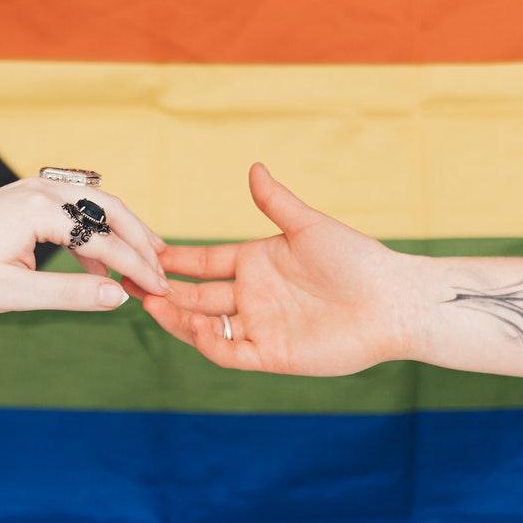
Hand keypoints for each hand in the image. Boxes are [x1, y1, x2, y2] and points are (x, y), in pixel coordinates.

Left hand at [0, 177, 170, 313]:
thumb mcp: (16, 294)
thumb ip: (72, 294)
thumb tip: (120, 297)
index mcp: (38, 210)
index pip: (104, 238)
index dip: (136, 266)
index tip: (160, 288)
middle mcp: (40, 188)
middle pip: (110, 208)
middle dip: (140, 239)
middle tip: (163, 268)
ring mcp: (34, 187)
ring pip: (96, 203)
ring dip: (122, 231)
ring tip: (145, 262)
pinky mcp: (28, 195)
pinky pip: (76, 206)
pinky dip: (95, 230)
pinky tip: (102, 262)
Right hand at [127, 164, 418, 373]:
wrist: (391, 301)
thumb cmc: (357, 259)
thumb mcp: (309, 227)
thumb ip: (276, 203)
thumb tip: (253, 168)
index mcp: (255, 263)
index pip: (202, 262)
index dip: (173, 260)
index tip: (142, 251)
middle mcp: (252, 296)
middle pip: (195, 296)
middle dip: (162, 290)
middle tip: (130, 282)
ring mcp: (260, 326)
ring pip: (204, 326)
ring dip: (176, 317)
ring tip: (151, 303)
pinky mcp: (271, 354)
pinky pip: (229, 352)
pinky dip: (208, 341)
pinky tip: (195, 326)